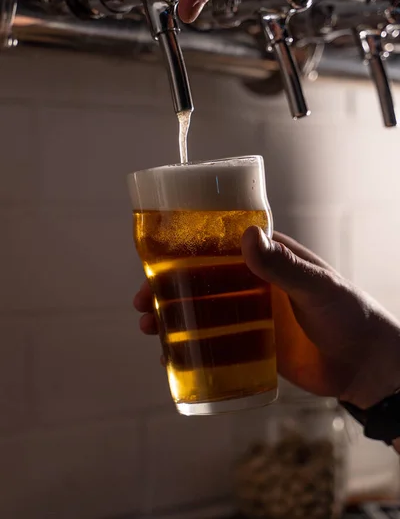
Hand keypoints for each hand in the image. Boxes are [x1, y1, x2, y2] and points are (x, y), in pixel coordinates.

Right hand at [134, 228, 399, 409]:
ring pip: (202, 309)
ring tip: (148, 327)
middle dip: (167, 287)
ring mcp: (251, 313)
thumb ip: (284, 265)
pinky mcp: (252, 343)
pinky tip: (169, 355)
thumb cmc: (348, 316)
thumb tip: (247, 235)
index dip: (183, 251)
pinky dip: (190, 345)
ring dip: (172, 316)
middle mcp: (254, 282)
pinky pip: (214, 341)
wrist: (365, 367)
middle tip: (142, 301)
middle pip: (200, 279)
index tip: (155, 260)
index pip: (217, 246)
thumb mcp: (317, 287)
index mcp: (268, 258)